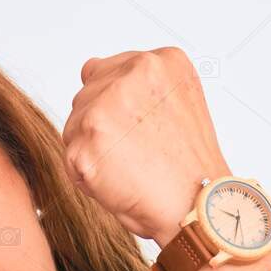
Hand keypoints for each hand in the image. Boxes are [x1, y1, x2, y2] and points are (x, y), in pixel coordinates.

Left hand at [62, 47, 232, 245]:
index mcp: (160, 62)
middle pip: (85, 99)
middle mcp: (131, 76)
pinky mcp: (86, 143)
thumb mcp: (177, 103)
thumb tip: (89, 70)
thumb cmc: (191, 168)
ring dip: (92, 152)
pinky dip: (88, 179)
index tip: (134, 132)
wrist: (199, 208)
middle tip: (136, 156)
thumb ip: (137, 85)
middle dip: (101, 129)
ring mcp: (105, 108)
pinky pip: (71, 161)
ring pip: (74, 128)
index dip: (114, 109)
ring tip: (130, 170)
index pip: (102, 72)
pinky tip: (119, 185)